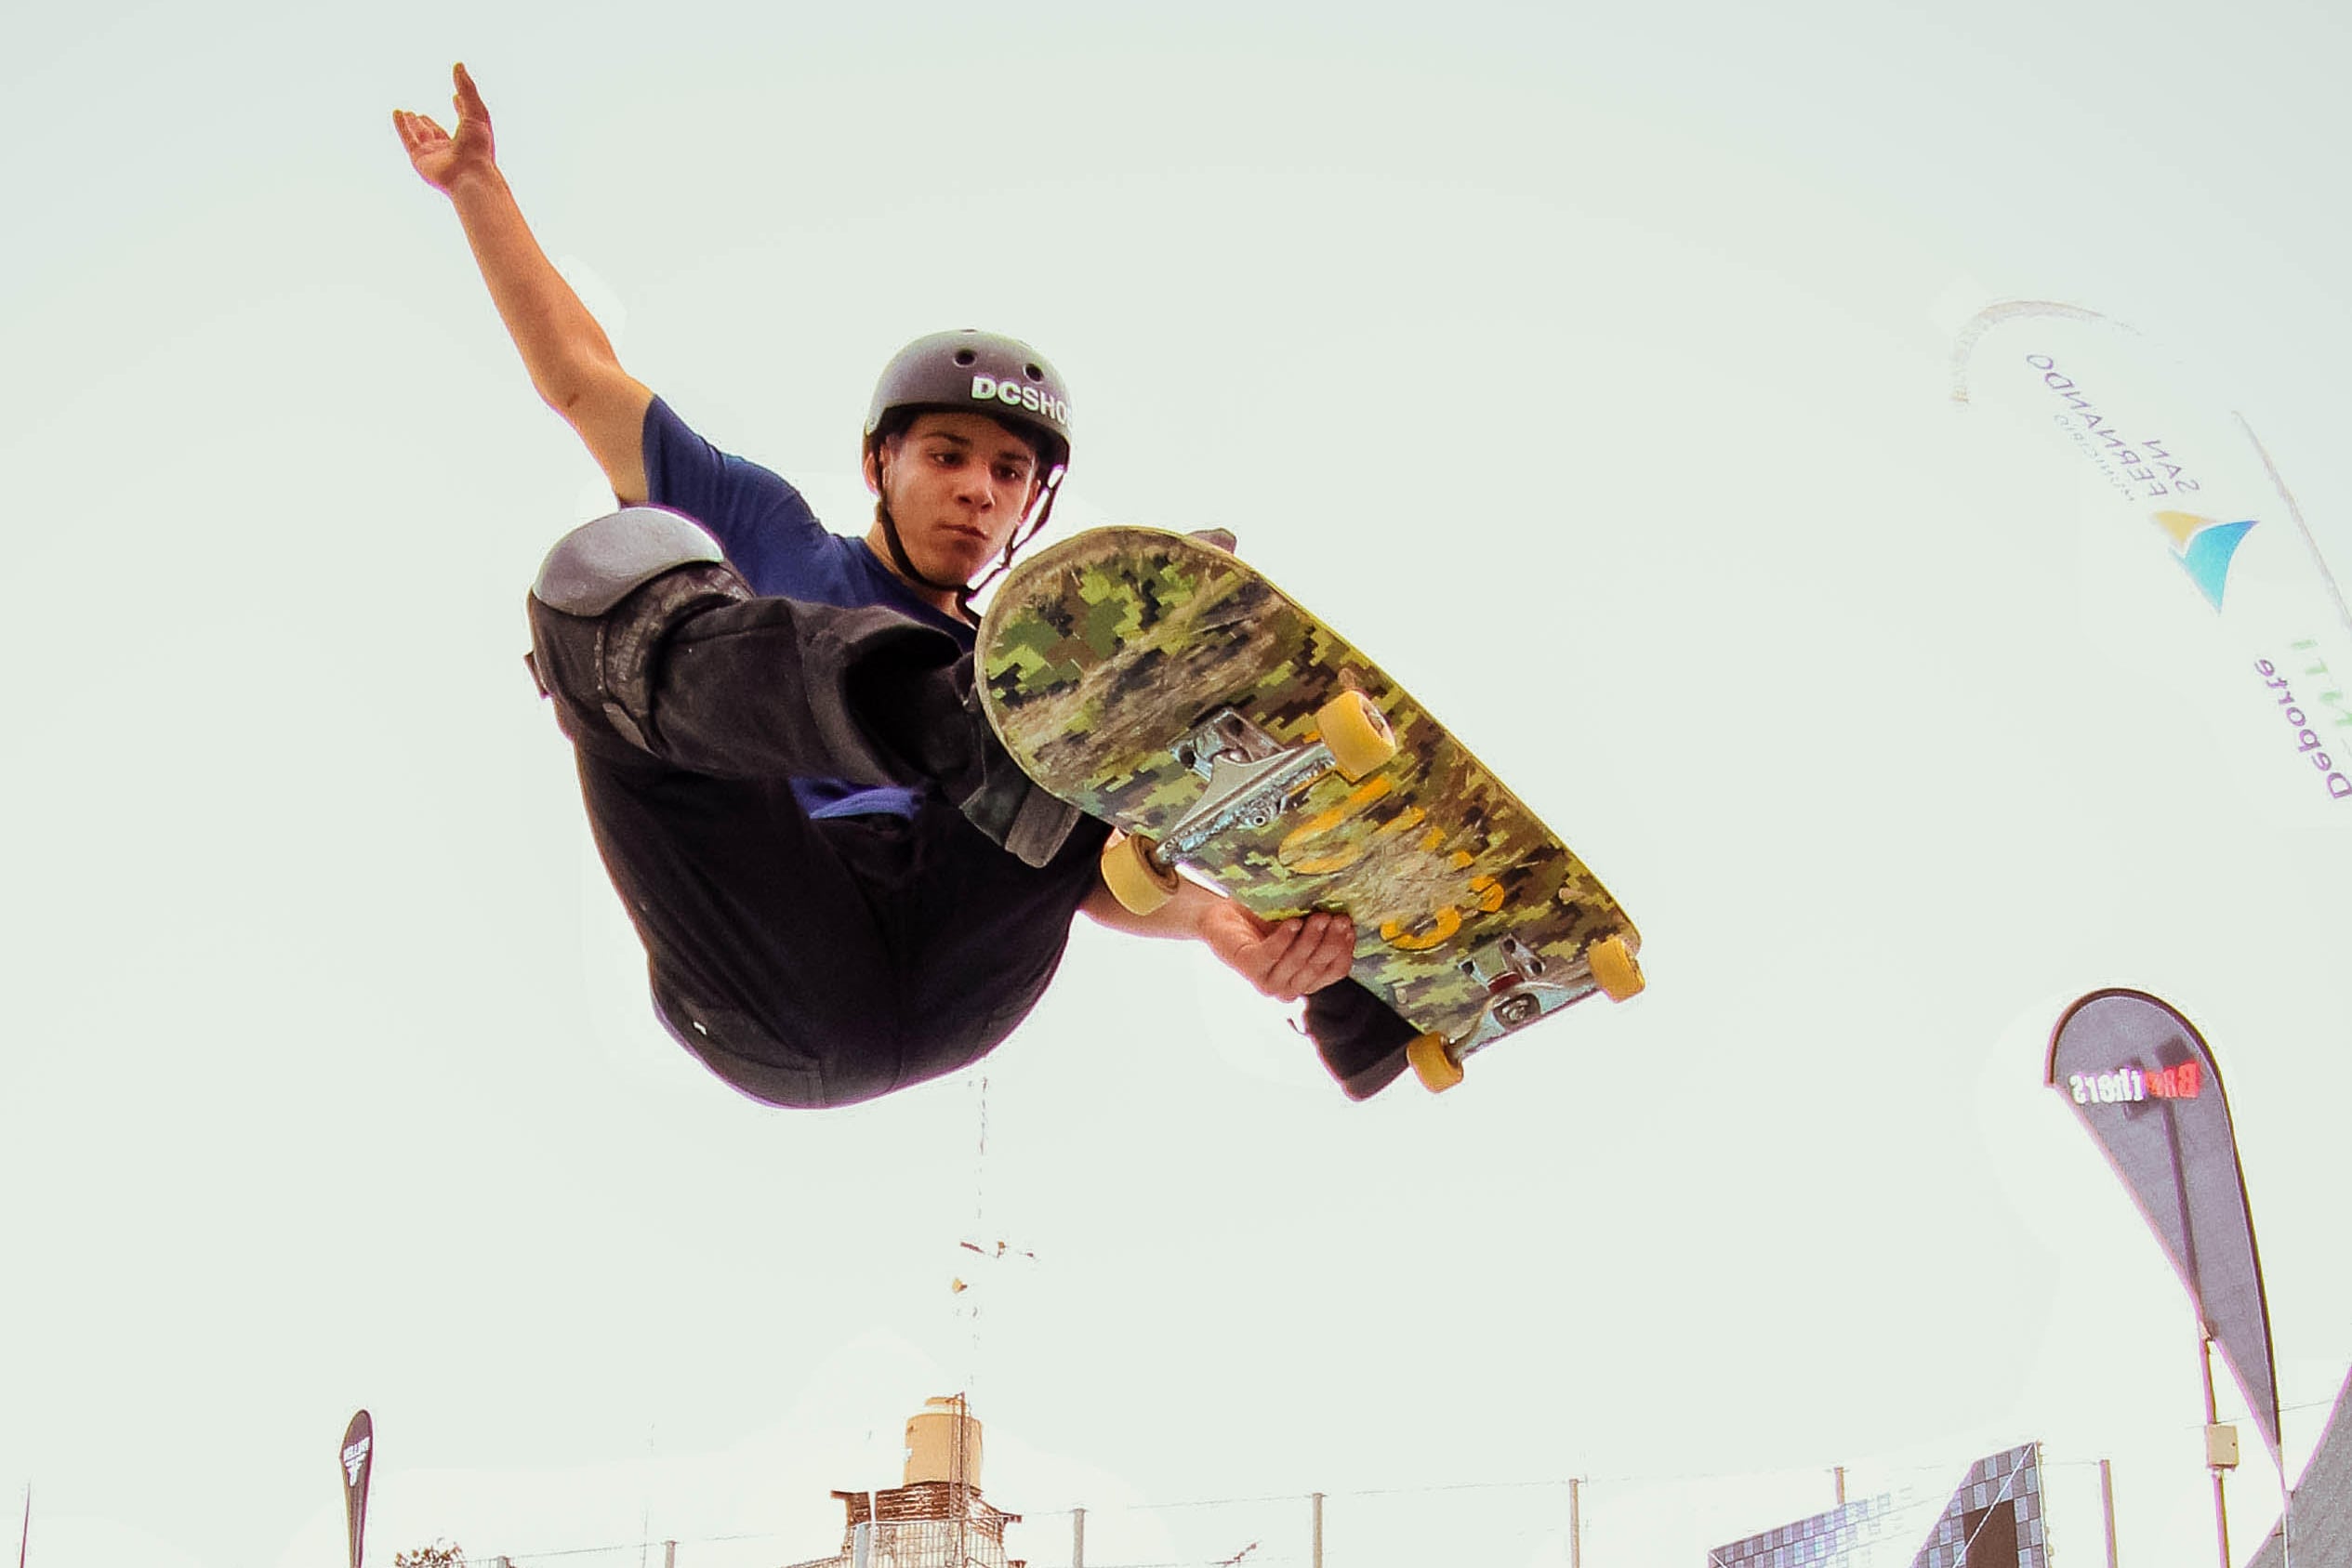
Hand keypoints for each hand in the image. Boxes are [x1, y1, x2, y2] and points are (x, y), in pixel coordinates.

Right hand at [394, 63, 497, 194]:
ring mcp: (435, 154)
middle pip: (438, 133)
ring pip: (422, 136)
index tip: (457, 97)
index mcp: (470, 139)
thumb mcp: (476, 111)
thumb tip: (458, 65)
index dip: (461, 108)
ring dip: (415, 124)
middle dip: (429, 124)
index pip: (464, 121)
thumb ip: (466, 88)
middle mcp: (452, 148)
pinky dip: (401, 126)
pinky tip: (397, 113)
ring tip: (409, 113)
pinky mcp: (420, 158)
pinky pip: (408, 139)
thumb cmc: (478, 147)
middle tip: (422, 115)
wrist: (469, 175)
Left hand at [1200, 905, 1356, 1002]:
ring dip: (1311, 938)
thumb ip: (1319, 928)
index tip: (1350, 926)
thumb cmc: (1265, 919)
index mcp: (1306, 980)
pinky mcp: (1248, 968)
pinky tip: (1293, 921)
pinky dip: (1284, 938)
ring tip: (1319, 916)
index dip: (1345, 950)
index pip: (1335, 970)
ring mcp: (1267, 983)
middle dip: (1331, 942)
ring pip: (1298, 962)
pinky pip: (1272, 954)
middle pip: (1318, 967)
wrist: (1223, 916)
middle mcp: (1289, 988)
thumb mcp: (1299, 924)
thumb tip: (1348, 918)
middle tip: (1338, 918)